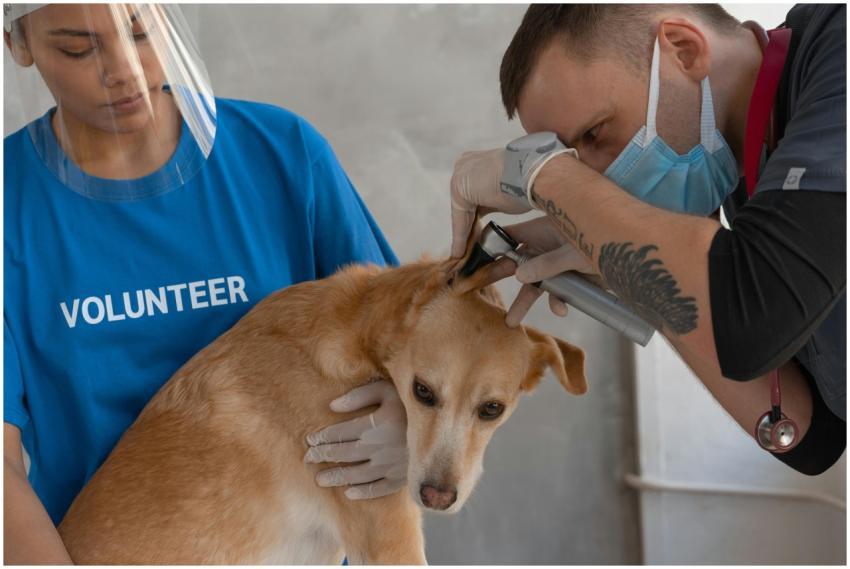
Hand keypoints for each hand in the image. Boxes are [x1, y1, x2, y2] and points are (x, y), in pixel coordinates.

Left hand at [305, 379, 407, 499]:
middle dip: (323, 457)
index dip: (322, 437)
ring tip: (320, 480)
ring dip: (336, 477)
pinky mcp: (403, 477)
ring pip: (356, 474)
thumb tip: (333, 406)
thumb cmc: (413, 402)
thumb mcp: (388, 389)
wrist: (448, 424)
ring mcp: (390, 465)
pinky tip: (350, 493)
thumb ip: (360, 395)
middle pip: (343, 454)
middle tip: (308, 460)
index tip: (310, 440)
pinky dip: (363, 492)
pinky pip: (379, 488)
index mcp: (373, 425)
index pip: (339, 433)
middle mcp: (378, 448)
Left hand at [450, 148, 532, 257]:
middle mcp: (466, 164)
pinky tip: (460, 252)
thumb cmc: (529, 181)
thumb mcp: (507, 192)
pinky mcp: (459, 189)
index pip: (472, 195)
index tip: (476, 234)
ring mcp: (460, 175)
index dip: (474, 217)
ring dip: (463, 235)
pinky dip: (460, 237)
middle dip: (467, 227)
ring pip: (461, 213)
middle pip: (464, 204)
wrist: (535, 172)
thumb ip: (494, 200)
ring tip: (463, 254)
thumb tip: (492, 211)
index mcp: (478, 161)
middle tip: (468, 248)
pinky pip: (460, 219)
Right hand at [486, 216, 601, 326]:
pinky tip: (561, 310)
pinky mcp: (570, 277)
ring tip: (512, 322)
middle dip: (501, 277)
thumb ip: (546, 265)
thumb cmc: (603, 241)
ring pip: (536, 283)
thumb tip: (519, 275)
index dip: (492, 250)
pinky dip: (558, 302)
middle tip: (477, 289)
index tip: (475, 263)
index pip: (509, 239)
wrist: (633, 255)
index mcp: (542, 231)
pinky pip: (558, 292)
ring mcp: (558, 263)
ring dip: (526, 301)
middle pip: (517, 263)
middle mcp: (546, 246)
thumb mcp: (572, 253)